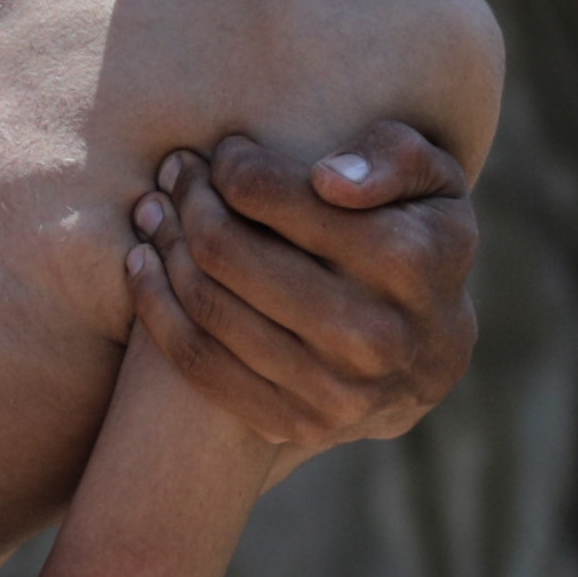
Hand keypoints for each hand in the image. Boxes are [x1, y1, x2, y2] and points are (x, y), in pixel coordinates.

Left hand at [126, 123, 477, 453]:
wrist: (434, 357)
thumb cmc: (422, 242)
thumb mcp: (434, 183)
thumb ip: (393, 158)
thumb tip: (329, 180)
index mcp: (406, 259)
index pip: (272, 197)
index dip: (231, 165)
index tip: (220, 153)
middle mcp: (372, 332)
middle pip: (227, 251)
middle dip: (188, 201)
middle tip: (174, 174)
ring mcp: (334, 388)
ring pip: (208, 306)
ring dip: (163, 248)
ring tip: (153, 213)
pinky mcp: (297, 424)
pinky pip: (200, 365)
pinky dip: (157, 311)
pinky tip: (143, 267)